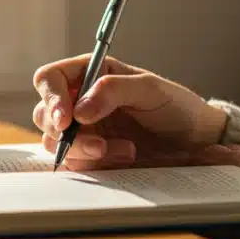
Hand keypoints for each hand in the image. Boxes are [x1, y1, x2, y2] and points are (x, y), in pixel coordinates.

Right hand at [32, 55, 227, 170]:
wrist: (194, 140)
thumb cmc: (175, 106)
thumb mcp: (150, 90)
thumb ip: (114, 90)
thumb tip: (79, 109)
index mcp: (90, 74)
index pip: (50, 78)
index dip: (51, 97)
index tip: (66, 119)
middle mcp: (81, 101)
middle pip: (45, 115)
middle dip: (68, 133)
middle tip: (100, 144)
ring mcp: (84, 130)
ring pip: (56, 143)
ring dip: (85, 151)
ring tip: (126, 150)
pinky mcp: (90, 155)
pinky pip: (74, 163)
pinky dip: (94, 164)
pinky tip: (123, 157)